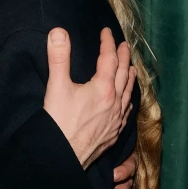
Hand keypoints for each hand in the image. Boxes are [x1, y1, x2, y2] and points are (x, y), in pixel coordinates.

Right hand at [44, 28, 134, 168]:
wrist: (62, 157)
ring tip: (132, 68)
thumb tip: (59, 32)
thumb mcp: (56, 87)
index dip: (107, 43)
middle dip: (123, 57)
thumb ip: (58, 58)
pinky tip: (127, 101)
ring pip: (128, 93)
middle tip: (123, 45)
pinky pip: (126, 112)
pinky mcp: (113, 134)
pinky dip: (128, 100)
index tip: (106, 32)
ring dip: (130, 77)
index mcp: (102, 88)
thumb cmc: (58, 123)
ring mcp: (116, 119)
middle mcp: (114, 103)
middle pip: (123, 74)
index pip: (109, 58)